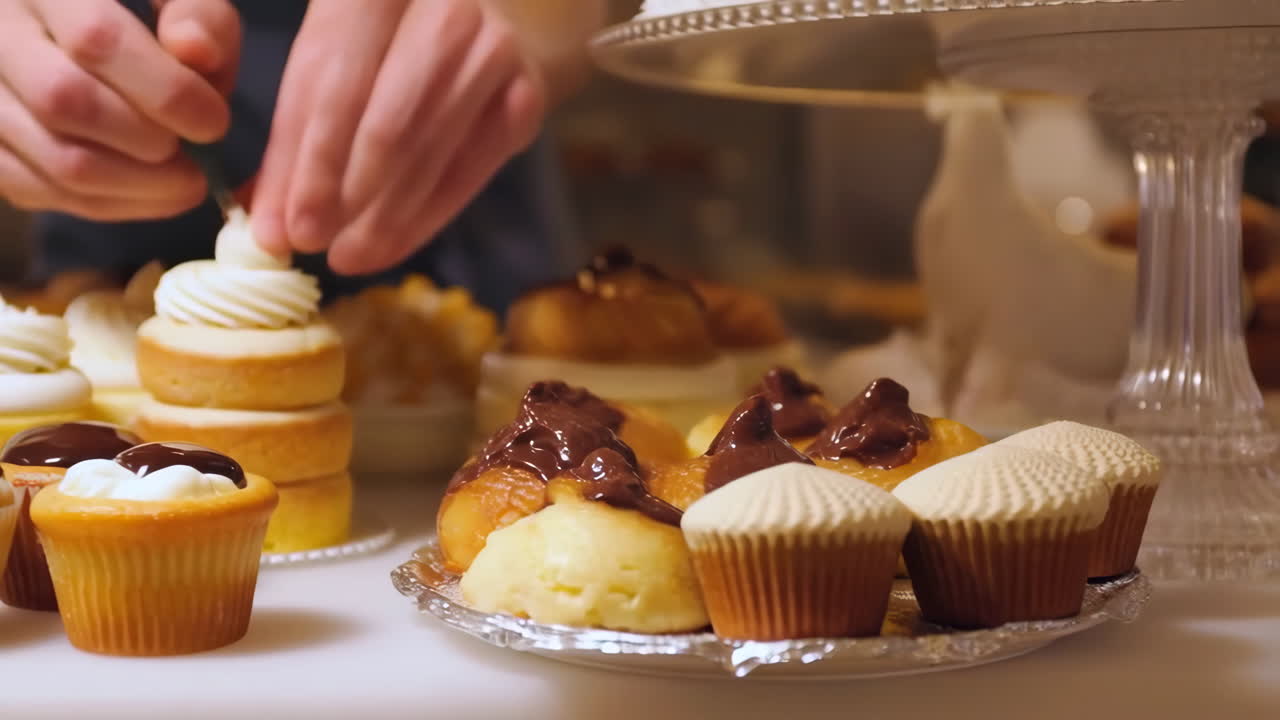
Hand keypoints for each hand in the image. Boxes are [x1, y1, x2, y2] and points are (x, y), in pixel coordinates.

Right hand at [0, 0, 238, 220]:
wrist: (72, 46)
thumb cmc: (139, 20)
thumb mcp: (174, 0)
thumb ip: (197, 14)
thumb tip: (195, 50)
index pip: (96, 40)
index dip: (166, 91)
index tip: (213, 122)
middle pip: (65, 102)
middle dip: (148, 141)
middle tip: (195, 156)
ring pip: (55, 159)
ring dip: (138, 186)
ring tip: (184, 180)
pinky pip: (40, 191)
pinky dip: (110, 204)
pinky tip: (150, 193)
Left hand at [252, 0, 548, 274]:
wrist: (493, 16)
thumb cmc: (391, 44)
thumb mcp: (332, 63)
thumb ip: (296, 136)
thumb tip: (267, 228)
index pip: (331, 82)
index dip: (305, 163)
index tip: (284, 228)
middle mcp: (442, 6)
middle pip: (384, 122)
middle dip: (342, 195)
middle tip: (312, 244)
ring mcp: (492, 49)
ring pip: (428, 150)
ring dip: (383, 216)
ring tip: (348, 255)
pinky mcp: (526, 95)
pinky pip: (469, 171)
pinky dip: (426, 218)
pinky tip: (392, 246)